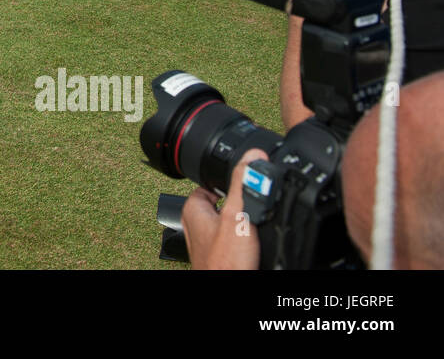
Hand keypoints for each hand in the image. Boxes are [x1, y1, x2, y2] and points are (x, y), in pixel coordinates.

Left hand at [181, 148, 267, 269]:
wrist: (233, 291)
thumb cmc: (227, 263)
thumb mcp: (238, 215)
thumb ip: (244, 184)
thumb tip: (253, 156)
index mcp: (193, 208)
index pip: (212, 182)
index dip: (232, 181)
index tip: (248, 183)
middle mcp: (196, 223)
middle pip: (225, 201)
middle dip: (242, 204)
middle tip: (254, 214)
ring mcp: (208, 240)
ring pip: (232, 220)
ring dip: (246, 223)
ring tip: (254, 231)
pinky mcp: (220, 253)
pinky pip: (235, 238)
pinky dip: (246, 238)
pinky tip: (254, 244)